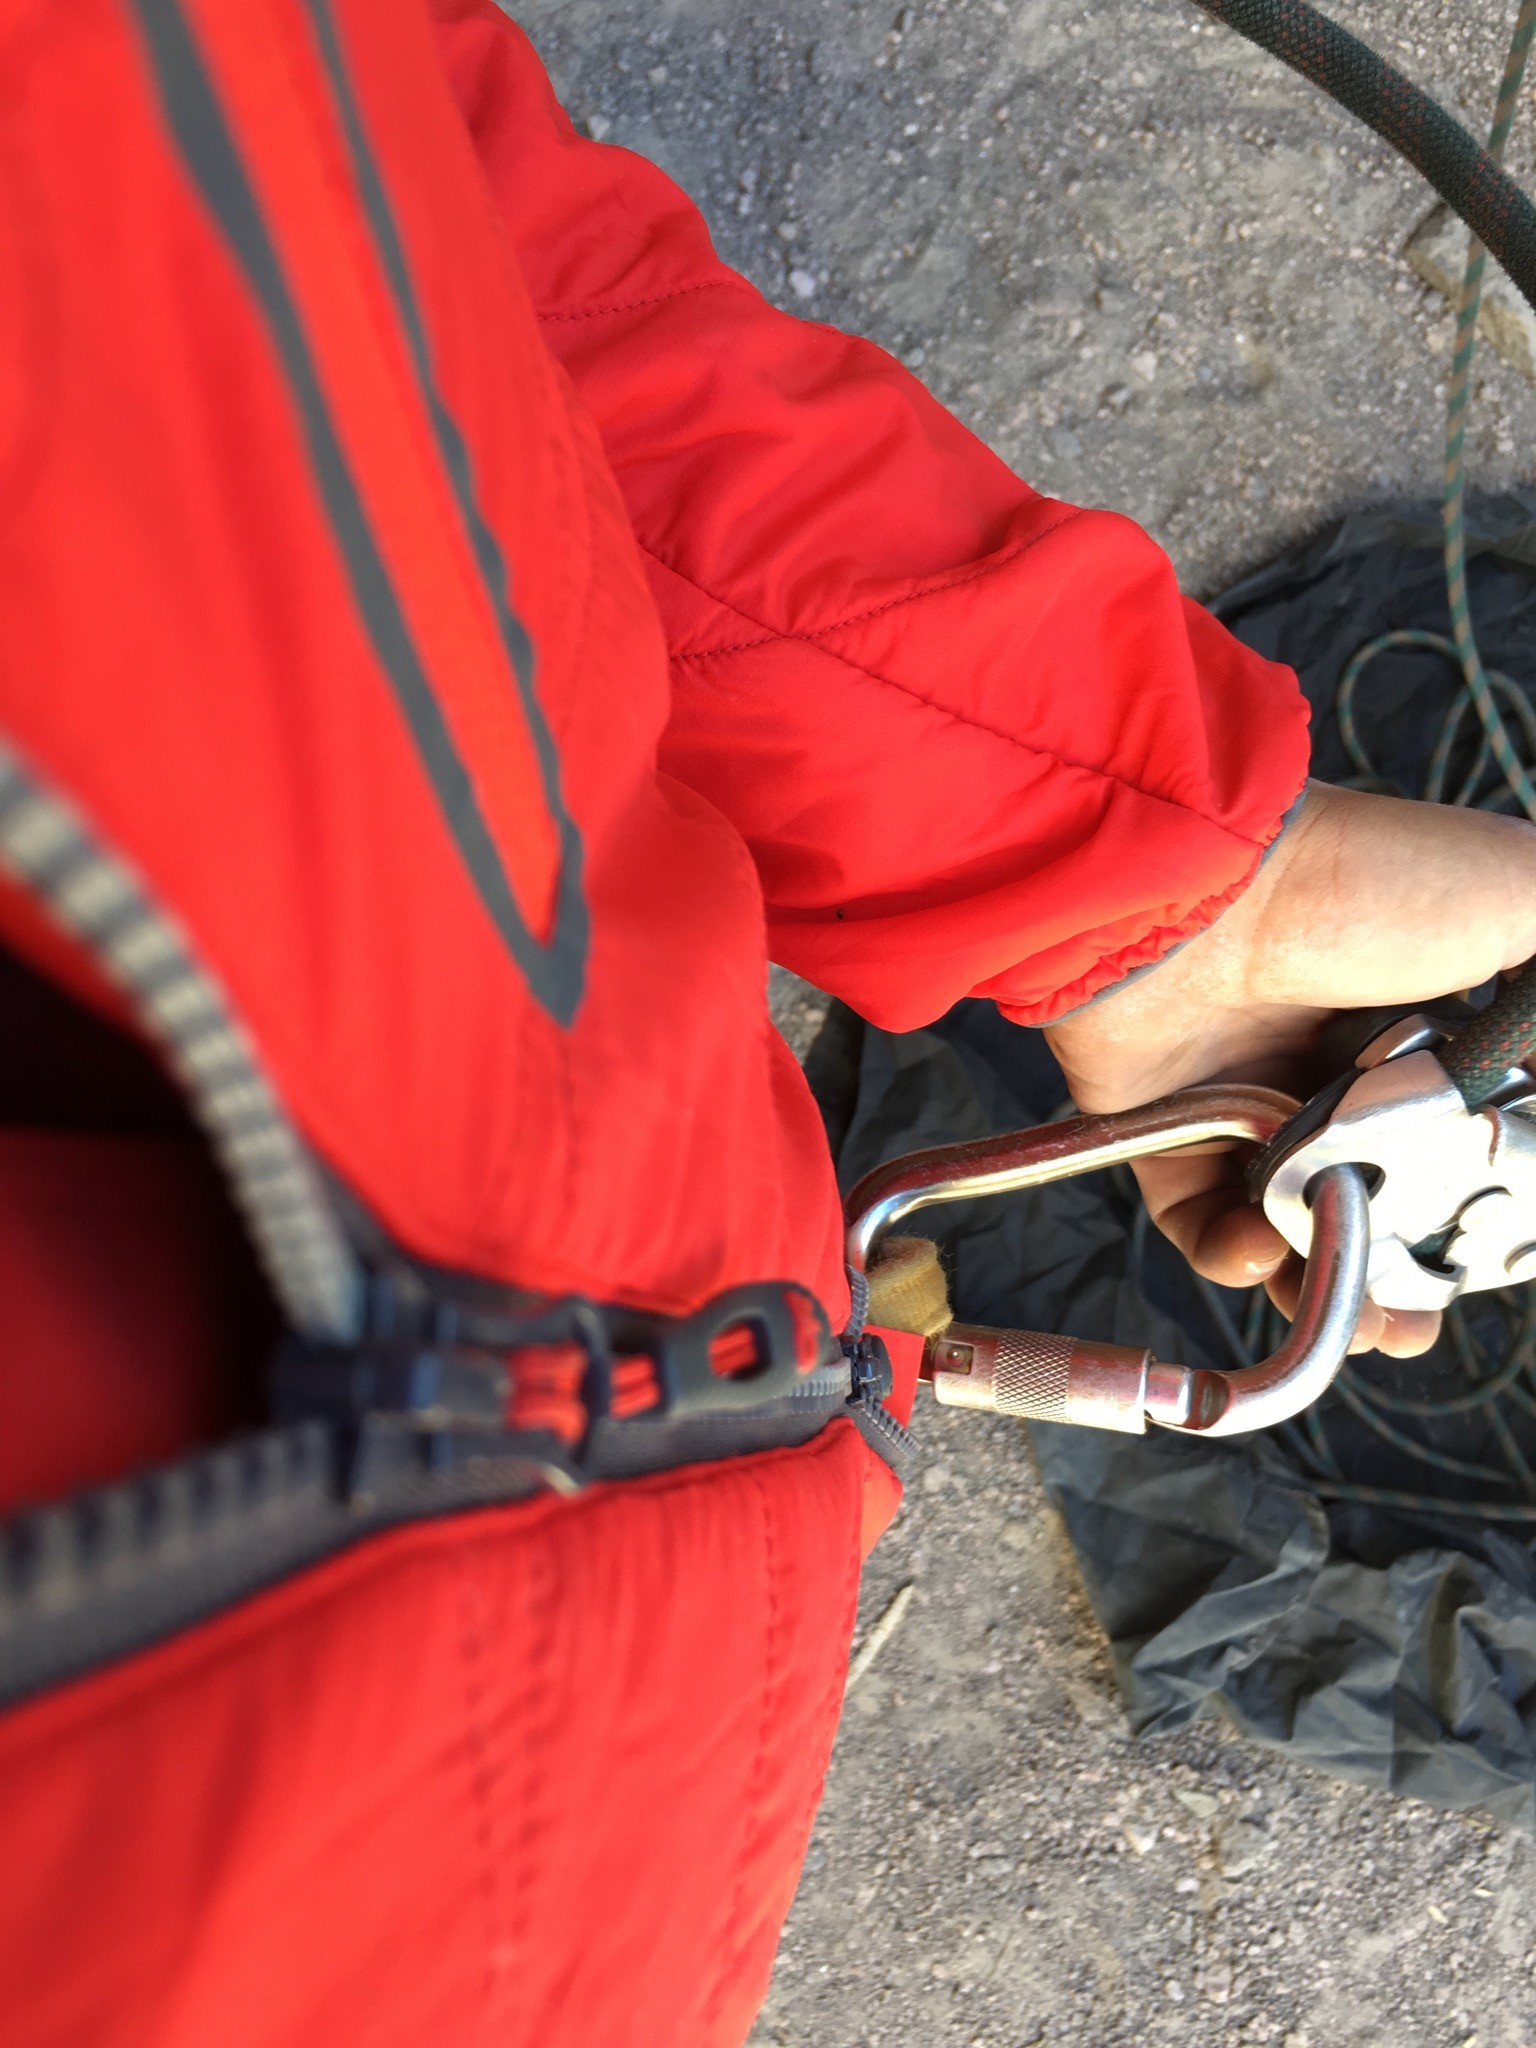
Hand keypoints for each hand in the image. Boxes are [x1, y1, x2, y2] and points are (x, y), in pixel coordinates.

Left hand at [1044, 781, 1535, 1355]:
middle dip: (1413, 1272)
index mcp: (1420, 1022)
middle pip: (1383, 1197)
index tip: (1497, 1253)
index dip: (1483, 1205)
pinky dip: (1231, 1255)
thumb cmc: (1364, 879)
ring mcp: (1246, 1100)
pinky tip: (1261, 1252)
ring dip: (1330, 1288)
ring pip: (1296, 1227)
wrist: (1208, 885)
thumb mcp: (1522, 897)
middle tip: (1422, 1319)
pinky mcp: (1164, 1129)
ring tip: (1364, 1325)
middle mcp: (1331, 1064)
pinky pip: (1198, 1222)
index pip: (1461, 1139)